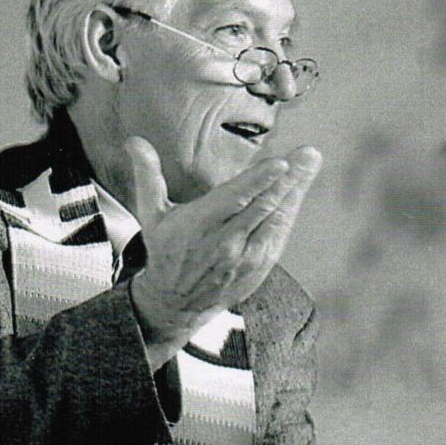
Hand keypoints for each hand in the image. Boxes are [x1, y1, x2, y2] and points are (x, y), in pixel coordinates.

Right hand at [123, 136, 321, 360]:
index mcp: (198, 226)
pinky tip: (299, 188)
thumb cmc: (165, 251)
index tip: (279, 162)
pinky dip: (290, 210)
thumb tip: (135, 142)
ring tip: (310, 162)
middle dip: (287, 178)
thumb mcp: (151, 215)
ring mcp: (245, 256)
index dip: (258, 181)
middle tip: (308, 153)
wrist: (176, 302)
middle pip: (262, 206)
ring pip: (275, 218)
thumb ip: (148, 176)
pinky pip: (278, 233)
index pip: (234, 200)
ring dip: (295, 190)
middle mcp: (224, 243)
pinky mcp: (259, 265)